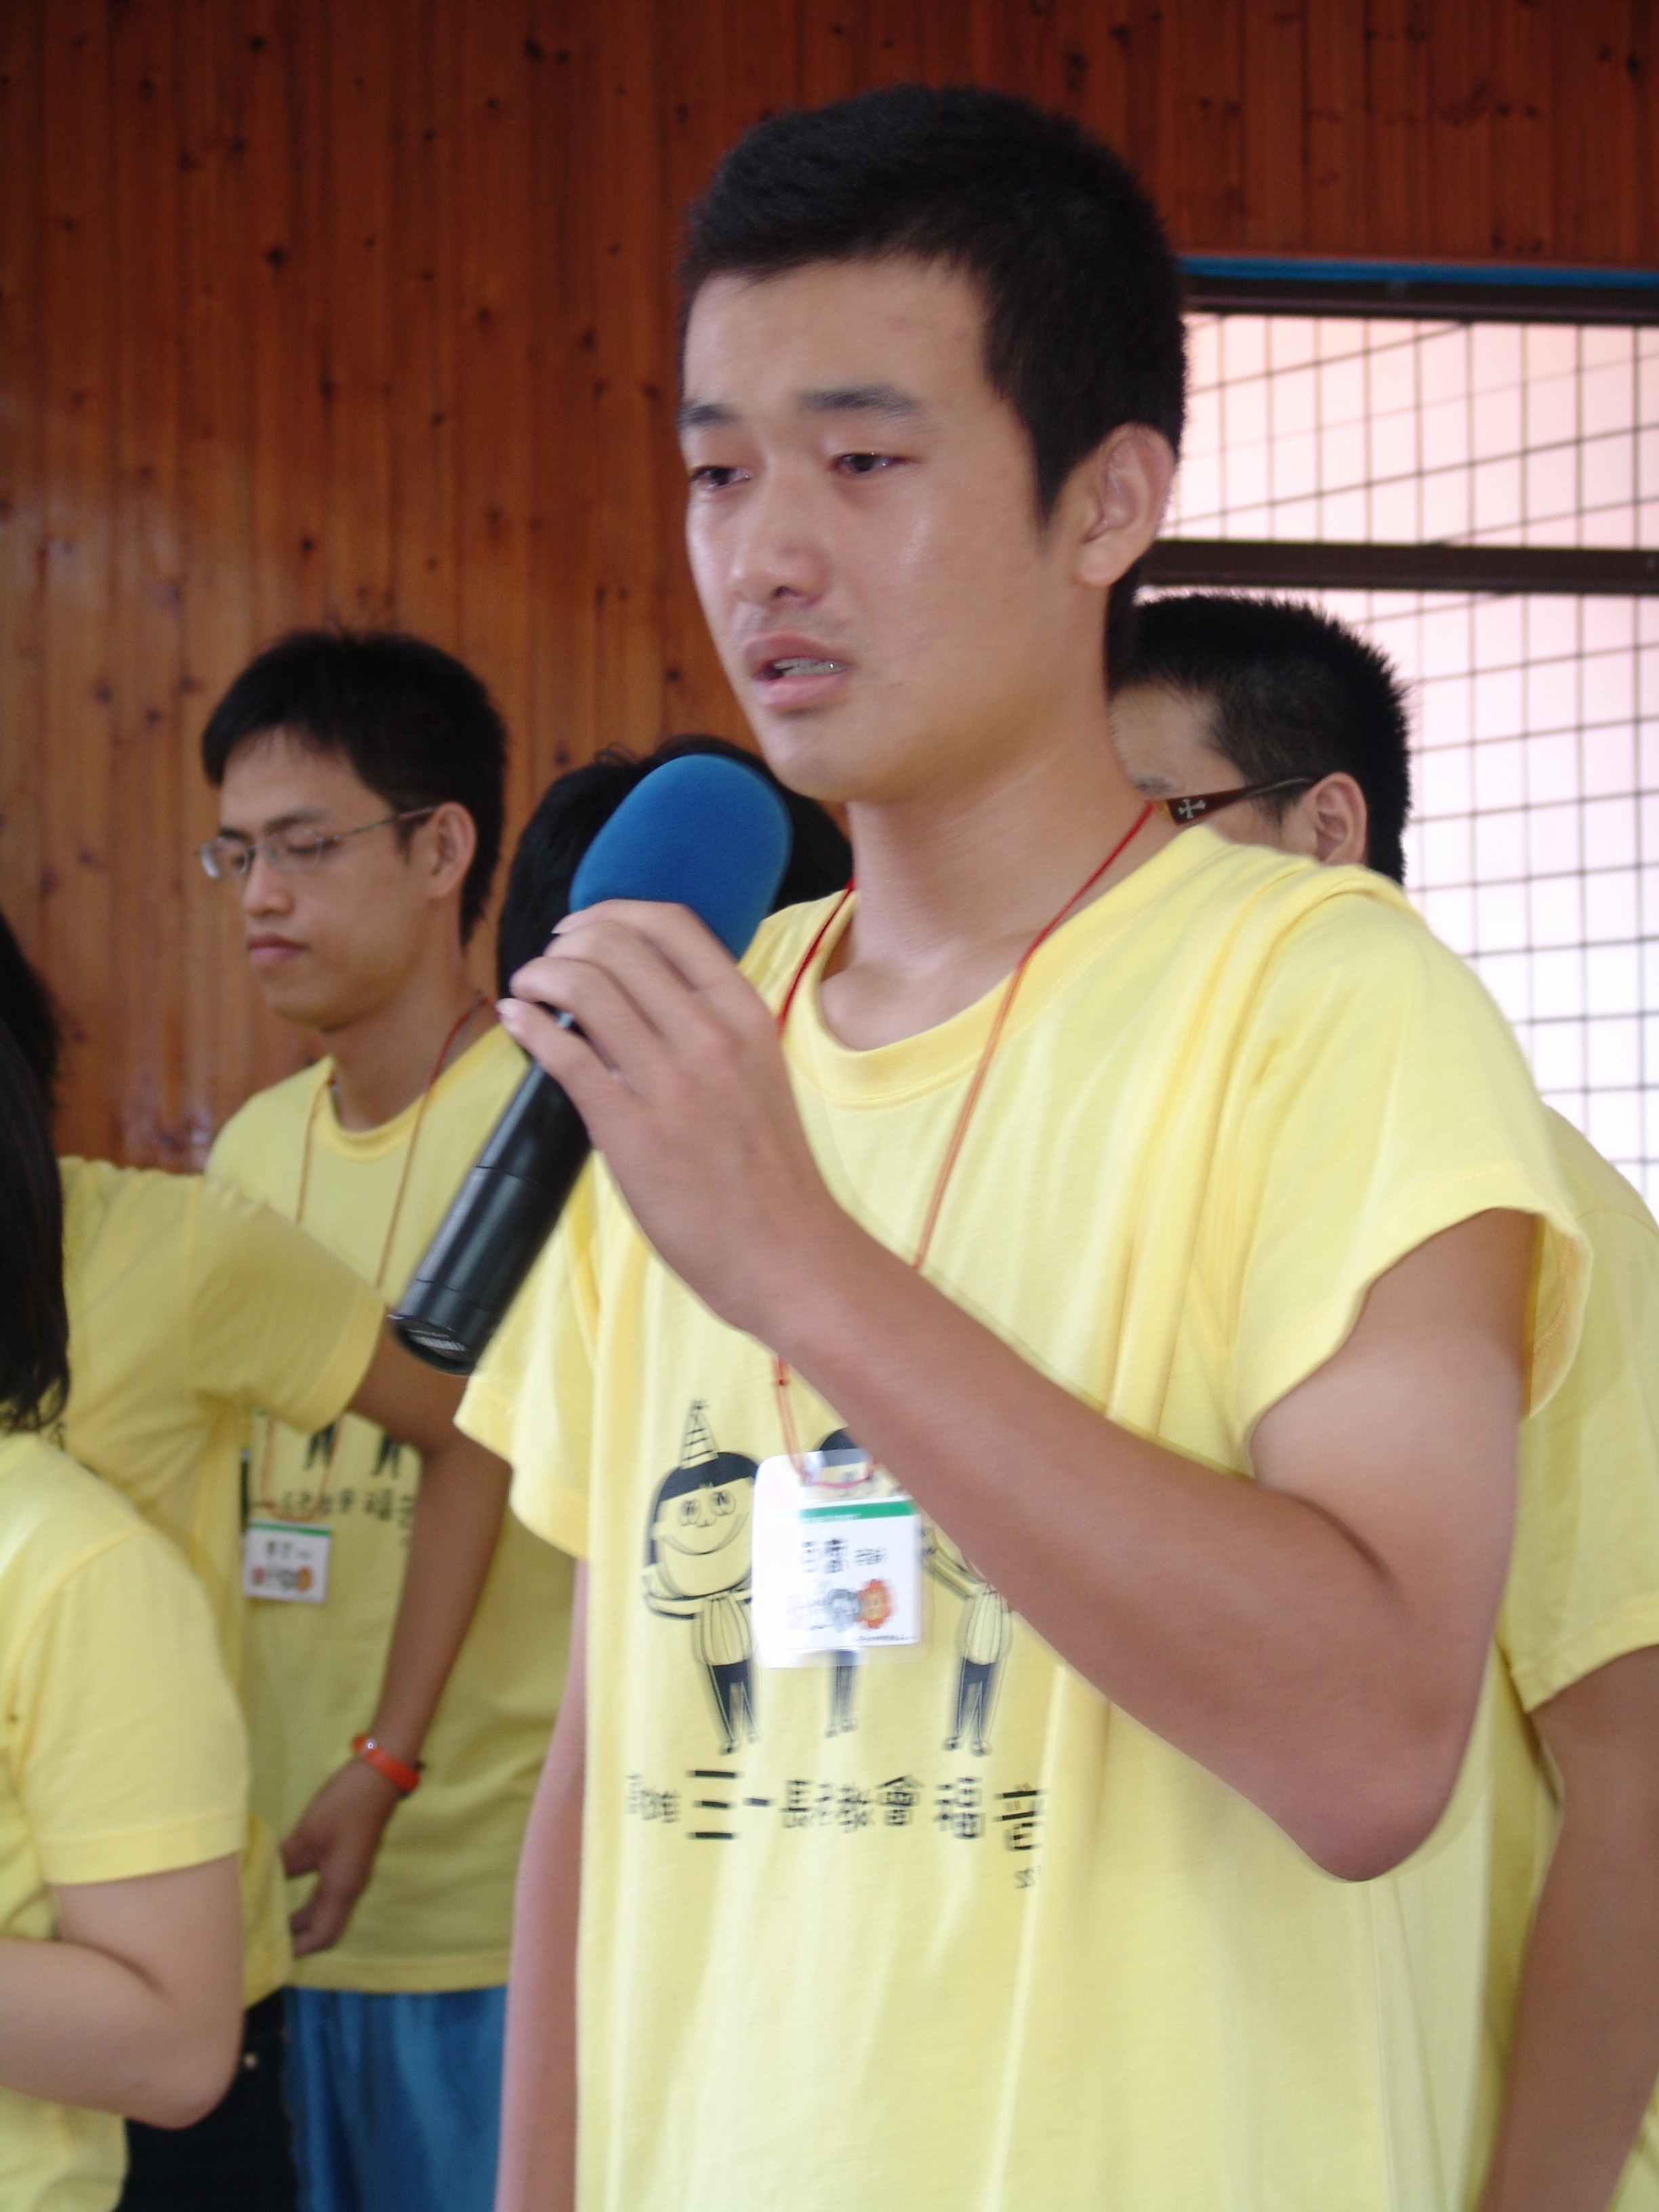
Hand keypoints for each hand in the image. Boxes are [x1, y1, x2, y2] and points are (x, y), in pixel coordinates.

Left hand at [280, 1759, 402, 1955]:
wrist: (379, 1776)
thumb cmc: (344, 1806)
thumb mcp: (307, 1834)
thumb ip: (284, 1861)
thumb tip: (260, 1883)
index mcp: (341, 1888)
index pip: (323, 1935)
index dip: (299, 1949)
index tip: (270, 1951)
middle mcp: (349, 1887)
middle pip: (325, 1927)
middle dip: (298, 1937)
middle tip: (265, 1935)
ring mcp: (351, 1873)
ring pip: (325, 1909)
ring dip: (302, 1918)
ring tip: (270, 1914)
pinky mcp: (348, 1860)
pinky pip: (326, 1893)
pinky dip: (308, 1900)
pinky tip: (284, 1886)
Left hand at [498, 901, 852, 1338]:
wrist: (784, 1249)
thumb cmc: (767, 1170)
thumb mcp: (756, 1072)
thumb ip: (709, 1028)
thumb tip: (641, 997)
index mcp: (744, 1014)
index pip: (671, 924)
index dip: (611, 912)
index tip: (581, 928)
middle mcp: (709, 1034)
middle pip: (616, 945)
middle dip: (564, 943)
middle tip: (546, 964)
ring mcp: (670, 1080)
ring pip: (585, 986)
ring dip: (540, 976)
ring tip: (526, 989)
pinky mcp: (629, 1127)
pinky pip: (564, 1053)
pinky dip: (528, 1024)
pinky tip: (514, 1020)